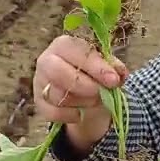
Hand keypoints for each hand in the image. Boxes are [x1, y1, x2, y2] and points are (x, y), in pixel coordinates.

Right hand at [33, 34, 127, 152]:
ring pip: (57, 95)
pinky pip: (52, 113)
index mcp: (64, 45)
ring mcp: (39, 82)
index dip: (96, 66)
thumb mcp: (105, 66)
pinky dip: (70, 115)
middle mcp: (46, 60)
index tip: (114, 80)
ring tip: (94, 100)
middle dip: (85, 85)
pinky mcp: (39, 103)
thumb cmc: (92, 72)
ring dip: (81, 101)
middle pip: (57, 72)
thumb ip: (113, 67)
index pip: (76, 51)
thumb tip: (120, 73)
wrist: (81, 91)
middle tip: (102, 92)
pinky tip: (80, 113)